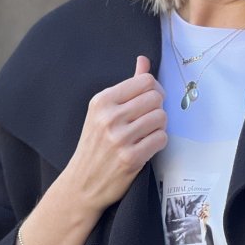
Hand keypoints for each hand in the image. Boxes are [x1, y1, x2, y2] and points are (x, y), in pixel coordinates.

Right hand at [65, 55, 166, 210]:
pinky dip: (158, 143)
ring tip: (146, 135)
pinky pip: (161, 139)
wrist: (82, 184)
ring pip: (161, 118)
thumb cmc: (95, 145)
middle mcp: (109, 117)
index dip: (154, 90)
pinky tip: (146, 147)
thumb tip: (143, 60)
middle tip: (147, 121)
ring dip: (159, 127)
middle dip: (157, 109)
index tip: (149, 102)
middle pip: (156, 98)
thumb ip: (127, 86)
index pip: (145, 81)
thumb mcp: (103, 112)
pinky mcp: (131, 158)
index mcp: (102, 101)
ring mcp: (120, 138)